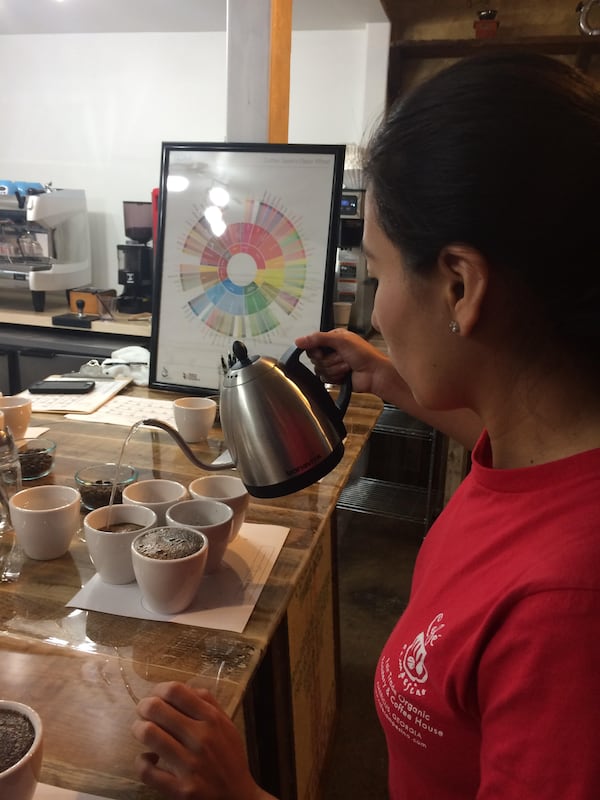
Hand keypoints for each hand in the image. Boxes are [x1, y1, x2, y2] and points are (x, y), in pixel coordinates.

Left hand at [132, 681, 271, 799]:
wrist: (238, 798)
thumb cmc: (230, 758)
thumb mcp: (227, 725)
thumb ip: (208, 703)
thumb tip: (184, 688)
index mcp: (212, 719)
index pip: (175, 691)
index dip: (158, 689)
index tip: (156, 696)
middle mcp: (201, 738)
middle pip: (155, 708)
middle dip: (143, 707)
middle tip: (144, 714)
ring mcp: (189, 765)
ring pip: (148, 733)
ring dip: (138, 730)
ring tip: (142, 732)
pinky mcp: (180, 790)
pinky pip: (146, 770)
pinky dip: (142, 762)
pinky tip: (148, 760)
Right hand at [296, 329, 391, 395]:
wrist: (374, 374)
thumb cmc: (365, 354)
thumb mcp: (341, 340)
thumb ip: (318, 338)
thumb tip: (299, 341)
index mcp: (333, 338)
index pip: (312, 344)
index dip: (315, 350)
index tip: (322, 352)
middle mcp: (332, 350)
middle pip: (315, 358)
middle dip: (330, 360)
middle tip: (342, 357)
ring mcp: (334, 364)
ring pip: (320, 370)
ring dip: (335, 369)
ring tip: (347, 365)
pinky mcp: (335, 377)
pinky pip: (325, 379)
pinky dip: (335, 377)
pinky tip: (345, 374)